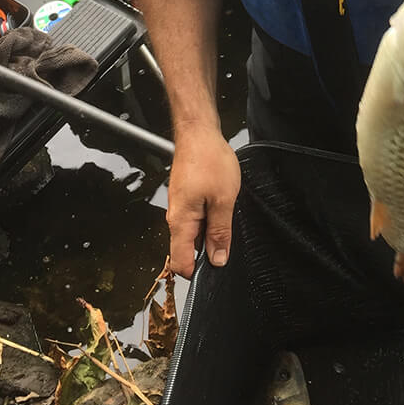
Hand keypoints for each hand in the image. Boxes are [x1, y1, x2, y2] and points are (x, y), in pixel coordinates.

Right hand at [166, 124, 241, 277]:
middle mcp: (175, 217)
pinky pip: (195, 219)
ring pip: (193, 234)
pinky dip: (208, 219)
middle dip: (207, 252)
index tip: (216, 270)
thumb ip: (220, 232)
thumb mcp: (223, 200)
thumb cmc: (209, 160)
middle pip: (187, 250)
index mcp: (181, 222)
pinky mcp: (185, 198)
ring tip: (225, 218)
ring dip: (209, 233)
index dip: (197, 272)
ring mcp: (180, 207)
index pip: (180, 263)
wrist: (198, 132)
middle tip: (228, 241)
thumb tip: (217, 260)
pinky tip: (221, 208)